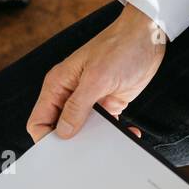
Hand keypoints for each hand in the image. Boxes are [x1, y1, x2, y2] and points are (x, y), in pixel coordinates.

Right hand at [28, 5, 165, 141]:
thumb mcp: (96, 78)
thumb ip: (77, 107)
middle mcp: (69, 94)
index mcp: (57, 85)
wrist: (148, 36)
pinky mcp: (107, 103)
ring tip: (107, 145)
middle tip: (85, 152)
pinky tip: (126, 133)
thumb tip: (64, 132)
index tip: (59, 151)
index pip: (39, 120)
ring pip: (82, 130)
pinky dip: (113, 134)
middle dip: (71, 143)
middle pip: (60, 128)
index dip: (45, 138)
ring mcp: (88, 100)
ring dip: (95, 140)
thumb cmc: (120, 46)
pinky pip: (104, 127)